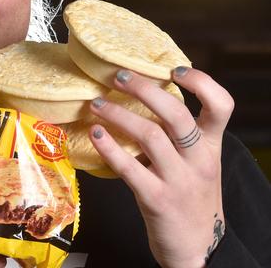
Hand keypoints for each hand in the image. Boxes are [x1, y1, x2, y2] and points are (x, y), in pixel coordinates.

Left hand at [88, 67, 232, 267]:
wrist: (196, 247)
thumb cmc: (189, 195)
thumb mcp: (196, 162)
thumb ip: (179, 135)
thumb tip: (141, 95)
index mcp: (211, 146)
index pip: (221, 106)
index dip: (202, 82)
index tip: (173, 69)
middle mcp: (199, 160)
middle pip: (176, 115)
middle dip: (145, 89)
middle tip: (118, 76)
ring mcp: (179, 180)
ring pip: (150, 135)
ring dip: (118, 114)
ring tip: (96, 103)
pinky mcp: (157, 199)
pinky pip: (130, 168)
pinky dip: (109, 147)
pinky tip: (95, 134)